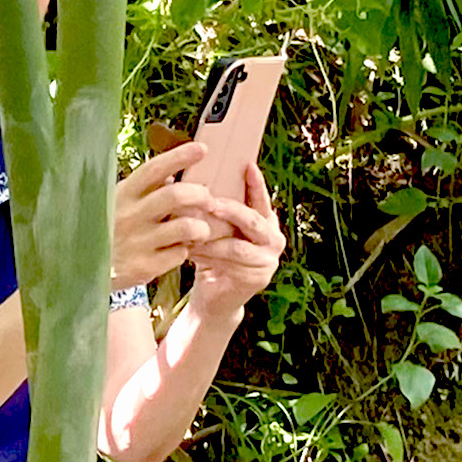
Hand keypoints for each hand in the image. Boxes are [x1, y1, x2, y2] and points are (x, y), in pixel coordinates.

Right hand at [109, 143, 244, 289]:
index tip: (202, 149)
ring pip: (186, 227)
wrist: (78, 272)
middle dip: (200, 195)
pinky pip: (179, 254)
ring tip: (200, 231)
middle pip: (176, 195)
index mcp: (122, 194)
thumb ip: (141, 190)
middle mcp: (129, 216)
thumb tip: (170, 173)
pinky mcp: (143, 267)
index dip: (180, 157)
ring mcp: (137, 242)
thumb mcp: (114, 204)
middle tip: (208, 200)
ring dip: (201, 227)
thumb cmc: (105, 232)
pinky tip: (178, 250)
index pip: (154, 169)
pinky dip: (185, 251)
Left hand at [184, 163, 285, 309]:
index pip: (262, 199)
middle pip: (252, 220)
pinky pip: (230, 265)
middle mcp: (274, 239)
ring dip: (211, 239)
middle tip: (209, 202)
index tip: (247, 165)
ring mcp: (269, 261)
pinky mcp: (258, 279)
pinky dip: (209, 257)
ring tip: (191, 231)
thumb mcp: (218, 230)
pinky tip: (191, 252)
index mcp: (266, 222)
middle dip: (230, 210)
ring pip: (237, 246)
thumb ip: (217, 209)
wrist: (216, 296)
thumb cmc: (214, 256)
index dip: (256, 183)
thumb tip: (187, 179)